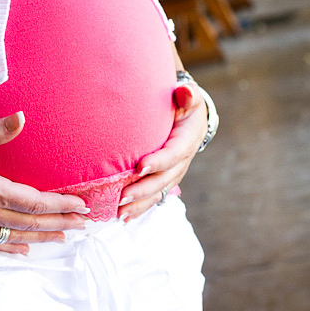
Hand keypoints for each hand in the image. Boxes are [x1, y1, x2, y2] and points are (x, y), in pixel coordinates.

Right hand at [0, 112, 89, 253]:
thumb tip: (20, 118)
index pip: (35, 202)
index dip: (60, 205)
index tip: (80, 204)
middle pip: (32, 222)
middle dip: (61, 223)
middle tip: (84, 223)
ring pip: (17, 236)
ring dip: (44, 237)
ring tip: (65, 237)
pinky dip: (13, 248)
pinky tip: (25, 249)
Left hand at [117, 82, 207, 221]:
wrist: (190, 117)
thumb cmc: (184, 104)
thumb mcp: (188, 97)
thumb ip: (188, 95)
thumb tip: (184, 93)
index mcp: (188, 139)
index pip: (175, 153)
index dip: (160, 162)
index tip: (140, 167)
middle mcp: (183, 160)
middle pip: (165, 178)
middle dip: (144, 189)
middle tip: (122, 197)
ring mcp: (175, 172)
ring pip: (159, 192)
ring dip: (140, 204)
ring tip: (120, 213)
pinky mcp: (166, 178)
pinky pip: (154, 196)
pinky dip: (140, 207)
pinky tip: (124, 217)